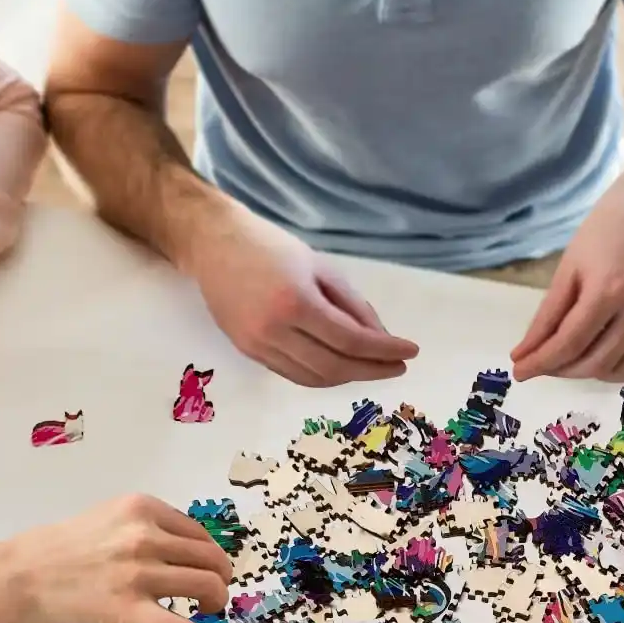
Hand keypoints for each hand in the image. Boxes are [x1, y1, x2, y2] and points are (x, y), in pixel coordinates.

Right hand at [9, 494, 233, 622]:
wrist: (20, 574)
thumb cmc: (60, 546)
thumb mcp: (109, 516)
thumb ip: (145, 526)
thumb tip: (183, 549)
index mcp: (143, 508)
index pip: (198, 533)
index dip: (212, 555)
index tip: (210, 569)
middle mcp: (146, 536)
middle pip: (210, 558)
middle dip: (221, 578)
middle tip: (215, 593)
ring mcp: (138, 573)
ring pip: (205, 586)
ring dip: (216, 601)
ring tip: (209, 611)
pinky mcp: (128, 610)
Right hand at [181, 206, 417, 386]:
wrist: (213, 244)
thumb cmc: (270, 246)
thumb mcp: (320, 266)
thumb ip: (352, 304)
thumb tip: (379, 338)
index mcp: (296, 302)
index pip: (350, 340)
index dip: (384, 351)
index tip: (410, 352)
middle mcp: (274, 330)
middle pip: (334, 366)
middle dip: (372, 370)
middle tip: (397, 366)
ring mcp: (257, 345)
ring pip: (313, 377)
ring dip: (347, 377)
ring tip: (372, 367)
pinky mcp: (247, 351)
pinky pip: (292, 373)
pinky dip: (320, 375)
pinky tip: (339, 366)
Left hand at [511, 162, 623, 381]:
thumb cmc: (606, 226)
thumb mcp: (570, 265)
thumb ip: (549, 312)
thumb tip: (527, 349)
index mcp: (606, 291)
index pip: (569, 342)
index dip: (540, 361)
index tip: (518, 371)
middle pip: (592, 362)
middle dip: (559, 369)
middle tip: (537, 364)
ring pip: (616, 368)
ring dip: (584, 372)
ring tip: (562, 360)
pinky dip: (610, 365)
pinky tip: (591, 354)